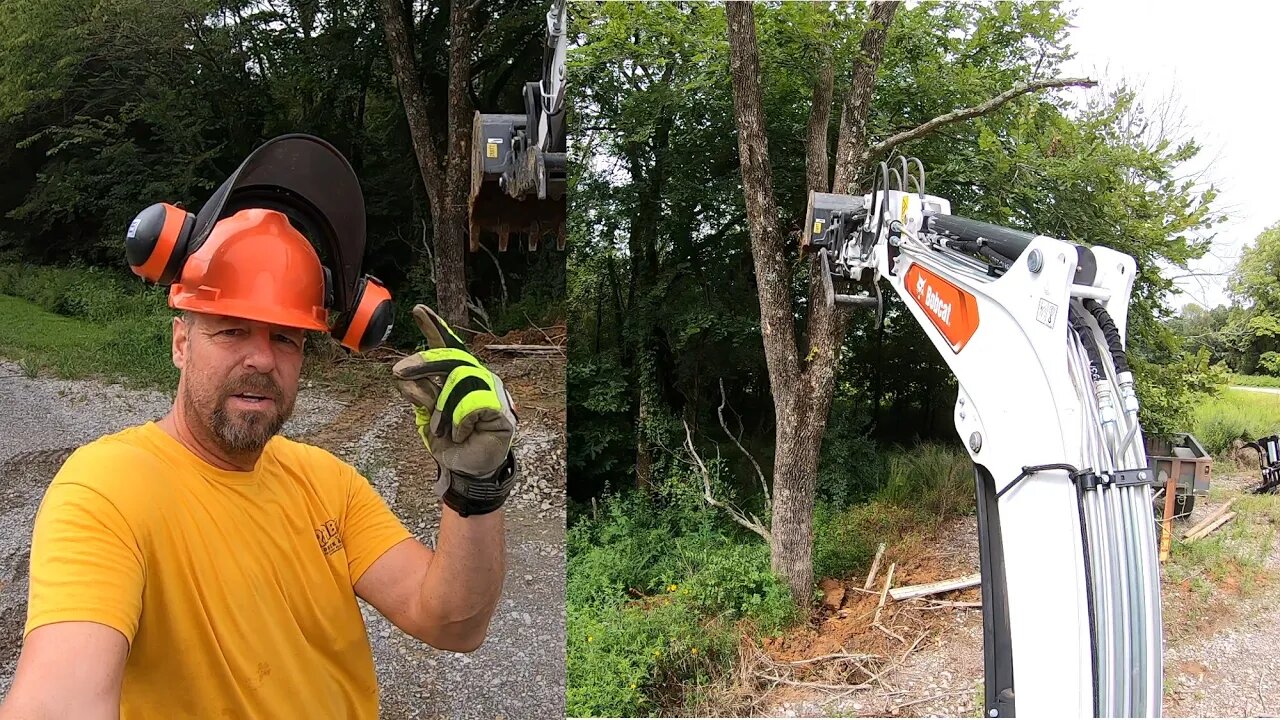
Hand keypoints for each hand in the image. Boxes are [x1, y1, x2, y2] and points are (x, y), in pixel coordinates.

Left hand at [392, 305, 517, 516]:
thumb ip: (420, 396)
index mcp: (458, 377)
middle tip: (399, 372)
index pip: (447, 349)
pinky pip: (470, 404)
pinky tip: (462, 435)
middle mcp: (476, 378)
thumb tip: (404, 376)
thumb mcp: (427, 419)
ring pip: (458, 380)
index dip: (435, 329)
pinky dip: (459, 423)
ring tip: (443, 431)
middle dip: (423, 361)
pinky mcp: (501, 408)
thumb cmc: (451, 443)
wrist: (470, 471)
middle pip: (450, 358)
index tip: (418, 310)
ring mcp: (491, 391)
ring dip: (443, 409)